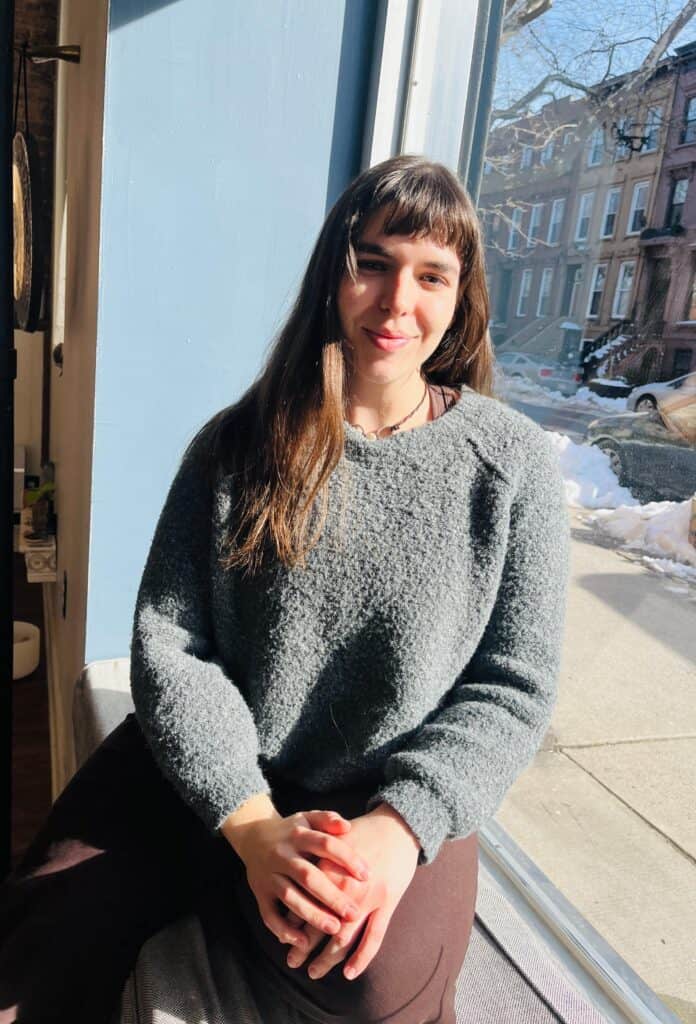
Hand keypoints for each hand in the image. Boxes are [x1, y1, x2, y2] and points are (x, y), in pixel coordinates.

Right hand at [221, 796, 370, 951]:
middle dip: (332, 896)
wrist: (253, 835)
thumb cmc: (292, 830)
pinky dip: (283, 930)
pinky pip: (269, 914)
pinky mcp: (259, 893)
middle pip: (308, 876)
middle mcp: (282, 855)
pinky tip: (302, 941)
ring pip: (290, 897)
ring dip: (312, 914)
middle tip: (354, 913)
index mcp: (298, 835)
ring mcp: (269, 875)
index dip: (346, 859)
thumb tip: (348, 826)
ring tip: (334, 929)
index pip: (325, 845)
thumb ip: (328, 820)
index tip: (367, 875)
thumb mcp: (308, 817)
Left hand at [285, 803, 419, 980]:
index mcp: (328, 871)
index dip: (292, 924)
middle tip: (292, 962)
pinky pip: (374, 938)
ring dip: (327, 959)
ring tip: (313, 972)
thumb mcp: (333, 843)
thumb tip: (293, 887)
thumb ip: (313, 862)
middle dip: (304, 947)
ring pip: (344, 938)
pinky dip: (361, 958)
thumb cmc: (362, 832)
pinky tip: (348, 973)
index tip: (283, 940)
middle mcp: (346, 888)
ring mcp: (368, 899)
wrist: (397, 826)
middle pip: (320, 926)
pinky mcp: (387, 904)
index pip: (305, 904)